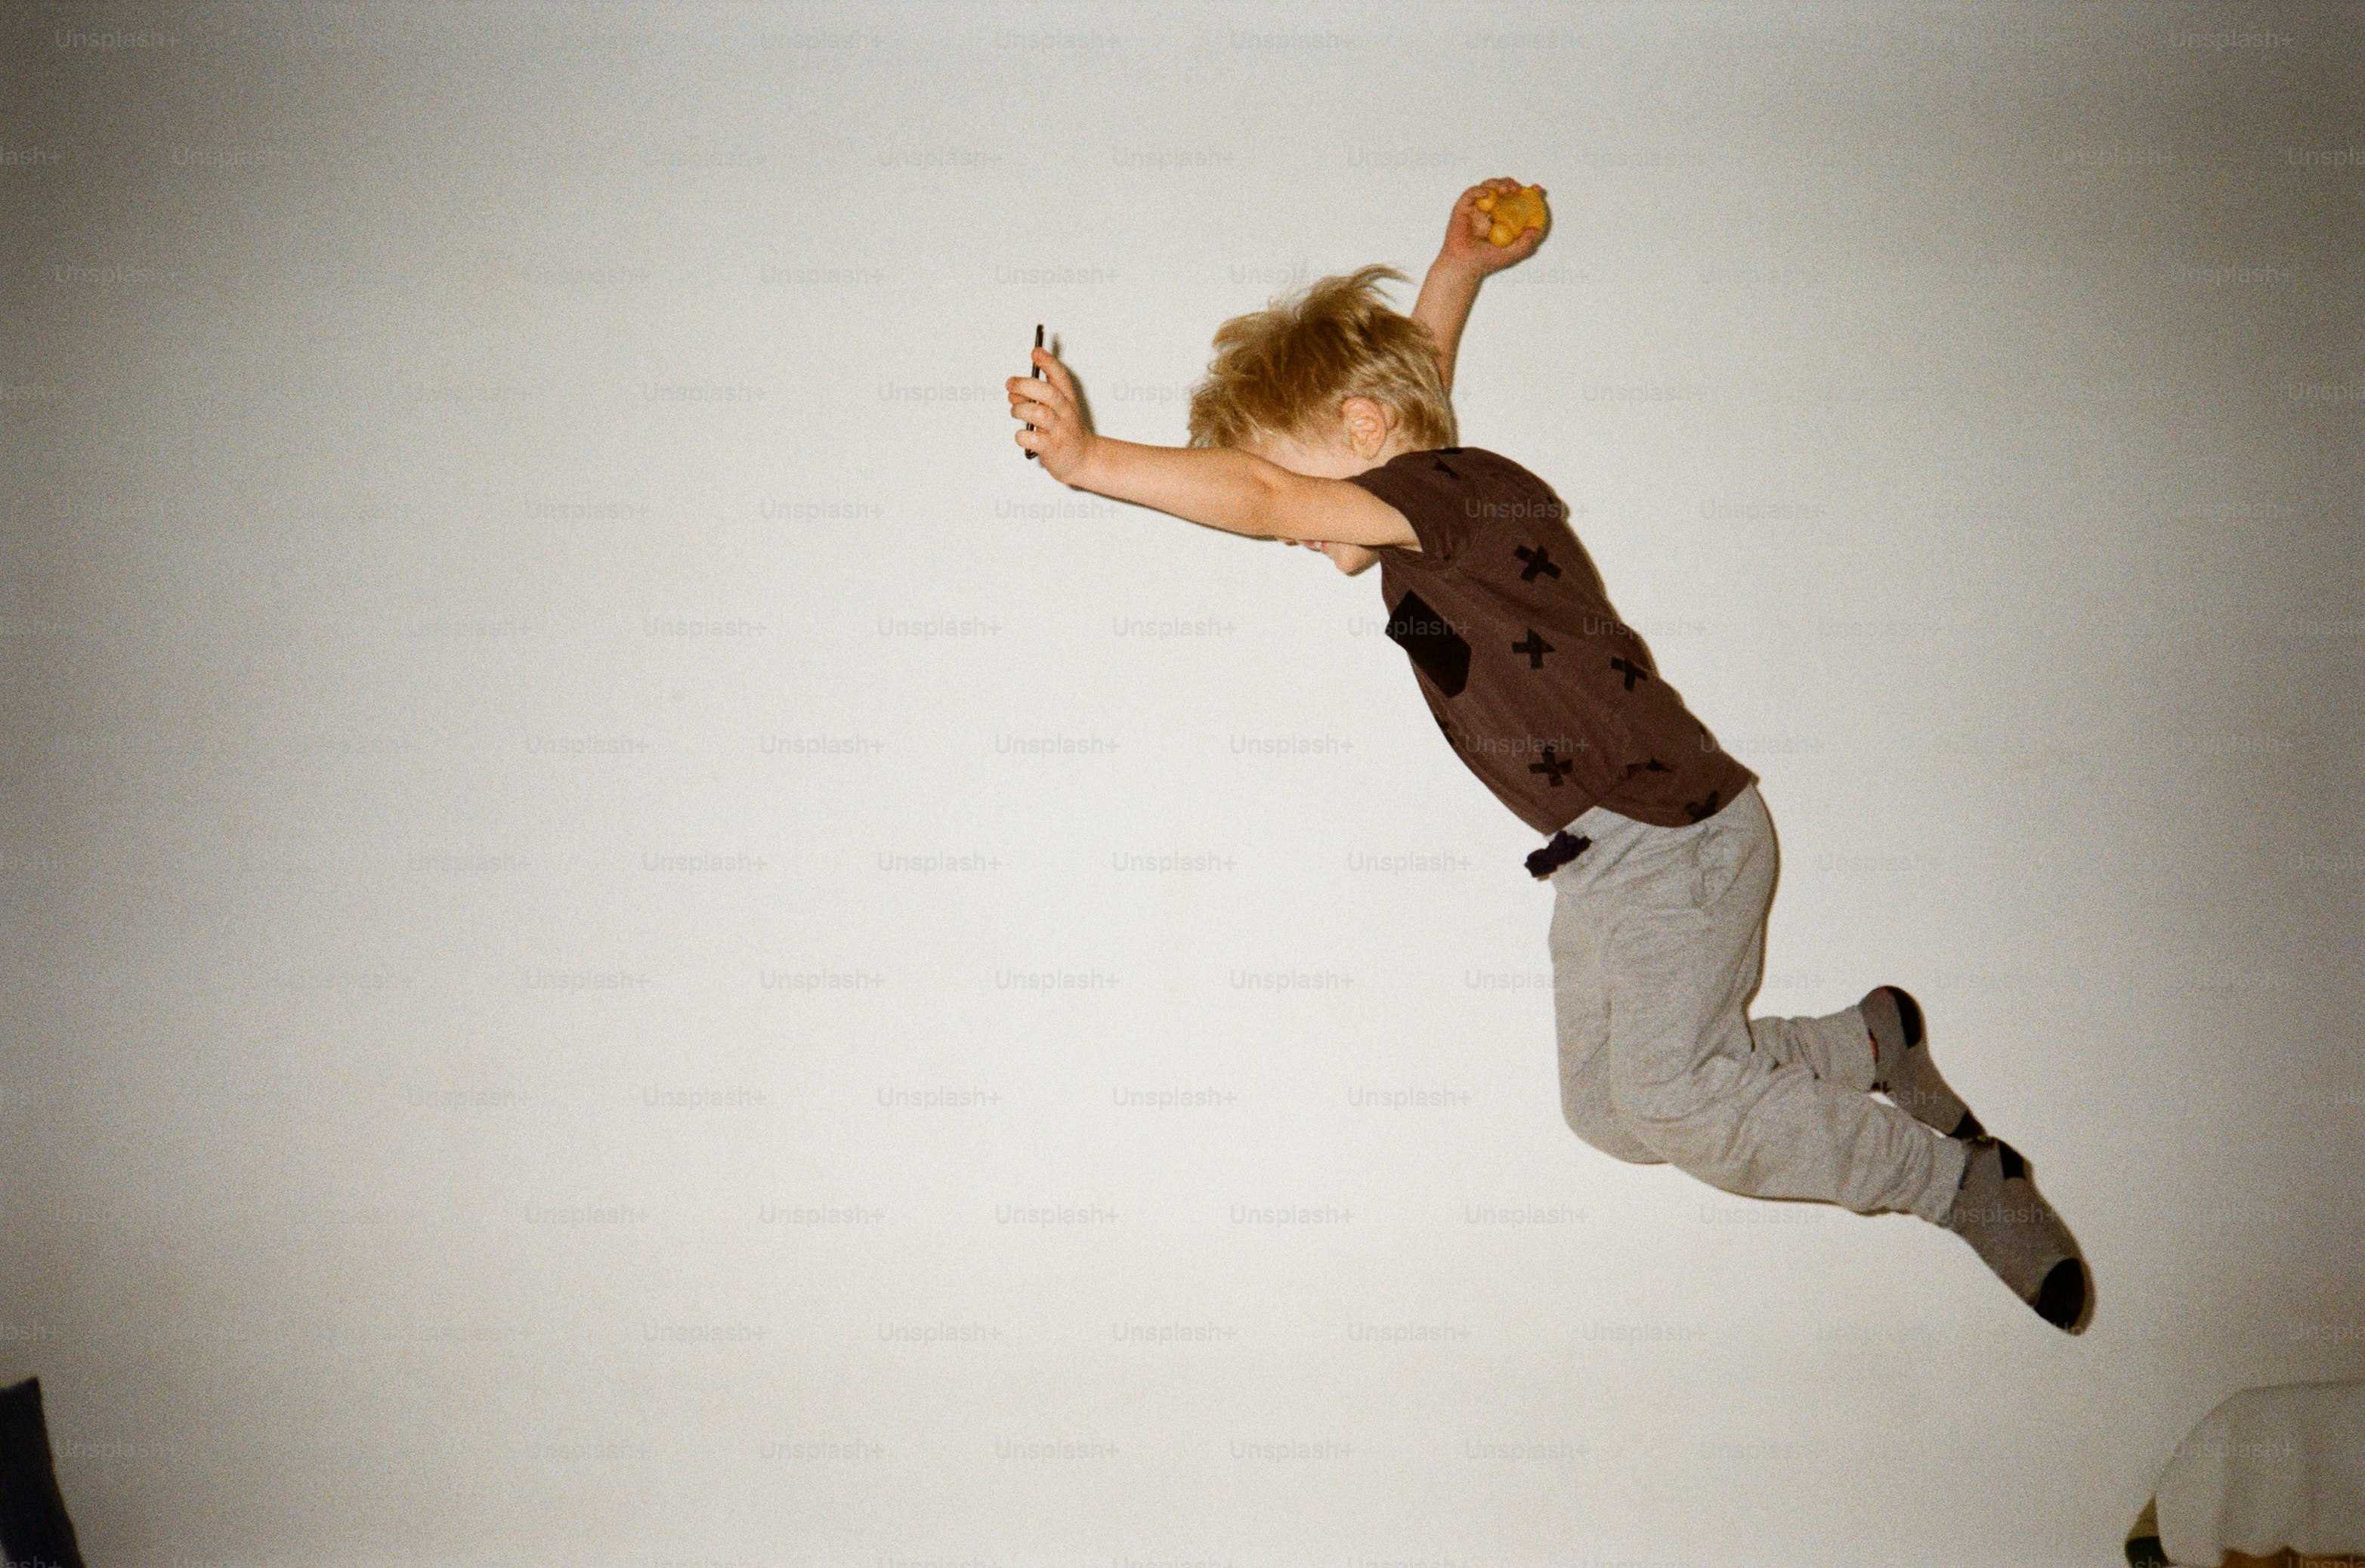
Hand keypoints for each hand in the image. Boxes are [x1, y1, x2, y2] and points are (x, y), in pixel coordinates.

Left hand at [1007, 347, 1095, 484]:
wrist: (1083, 459)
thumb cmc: (1066, 432)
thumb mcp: (1054, 411)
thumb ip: (1033, 400)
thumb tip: (1012, 393)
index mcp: (1067, 400)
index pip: (1060, 377)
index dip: (1048, 363)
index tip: (1035, 352)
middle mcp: (1065, 413)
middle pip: (1048, 393)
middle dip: (1026, 385)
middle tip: (1010, 384)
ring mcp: (1059, 430)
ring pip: (1039, 414)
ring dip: (1021, 410)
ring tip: (1016, 412)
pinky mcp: (1052, 448)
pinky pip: (1032, 438)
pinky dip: (1021, 435)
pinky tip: (1023, 435)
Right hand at [1437, 176, 1547, 276]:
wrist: (1465, 265)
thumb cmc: (1485, 261)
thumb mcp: (1511, 254)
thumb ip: (1525, 243)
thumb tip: (1536, 230)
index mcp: (1500, 217)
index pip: (1514, 199)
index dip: (1526, 192)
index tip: (1537, 189)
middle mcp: (1488, 210)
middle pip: (1500, 189)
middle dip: (1510, 184)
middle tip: (1517, 189)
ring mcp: (1475, 208)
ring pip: (1487, 186)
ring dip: (1497, 183)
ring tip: (1506, 190)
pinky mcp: (1462, 208)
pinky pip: (1470, 194)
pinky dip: (1479, 191)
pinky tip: (1487, 194)